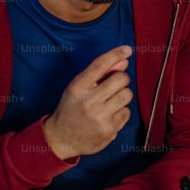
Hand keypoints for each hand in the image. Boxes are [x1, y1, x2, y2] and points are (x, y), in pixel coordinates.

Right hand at [43, 46, 132, 160]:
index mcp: (78, 87)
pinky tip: (108, 116)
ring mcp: (100, 117)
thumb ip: (100, 73)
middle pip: (121, 78)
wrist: (61, 139)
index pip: (100, 64)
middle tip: (112, 86)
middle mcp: (89, 101)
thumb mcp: (79, 87)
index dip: (115, 54)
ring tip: (109, 102)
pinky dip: (121, 112)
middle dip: (121, 79)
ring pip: (127, 94)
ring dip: (122, 96)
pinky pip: (127, 112)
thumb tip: (124, 60)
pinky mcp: (109, 129)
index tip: (127, 49)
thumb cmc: (72, 108)